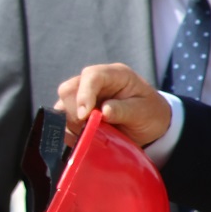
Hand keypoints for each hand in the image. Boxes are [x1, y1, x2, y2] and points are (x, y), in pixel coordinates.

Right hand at [56, 64, 170, 148]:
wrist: (149, 125)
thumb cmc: (150, 113)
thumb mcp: (144, 111)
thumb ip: (124, 110)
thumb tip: (103, 112)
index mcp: (114, 75)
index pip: (90, 76)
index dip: (84, 94)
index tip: (85, 115)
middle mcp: (94, 83)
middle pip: (68, 90)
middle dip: (74, 111)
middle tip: (90, 126)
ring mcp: (82, 98)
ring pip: (61, 107)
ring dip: (72, 123)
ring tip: (92, 133)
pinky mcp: (75, 113)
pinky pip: (62, 122)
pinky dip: (71, 132)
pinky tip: (87, 136)